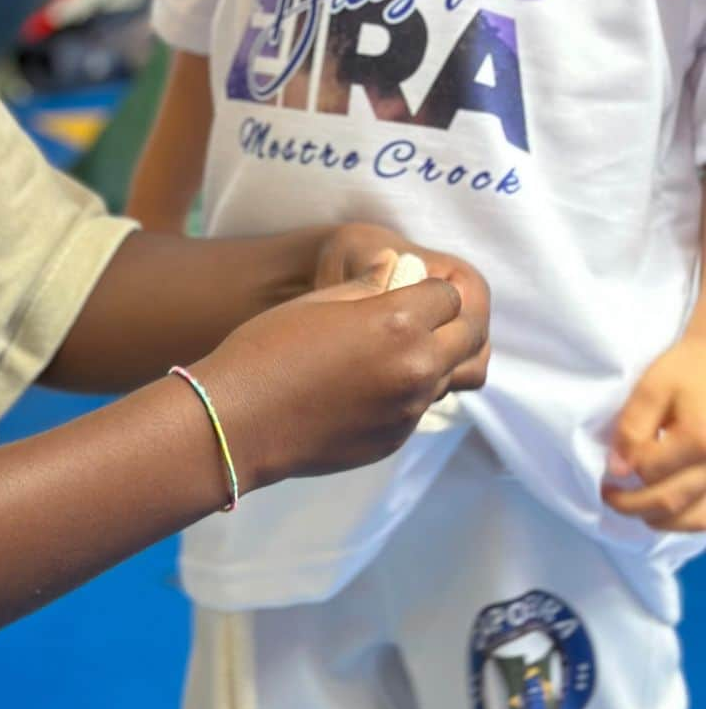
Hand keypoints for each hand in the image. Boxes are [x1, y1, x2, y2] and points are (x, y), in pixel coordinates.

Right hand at [195, 250, 487, 492]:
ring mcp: (409, 409)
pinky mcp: (396, 439)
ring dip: (436, 357)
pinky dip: (408, 391)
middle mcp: (417, 368)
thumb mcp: (320, 301)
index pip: (451, 296)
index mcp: (399, 324)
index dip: (432, 288)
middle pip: (470, 336)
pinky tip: (369, 385)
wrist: (239, 422)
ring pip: (450, 375)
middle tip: (427, 315)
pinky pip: (420, 407)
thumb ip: (371, 287)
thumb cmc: (268, 348)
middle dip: (454, 320)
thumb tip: (398, 270)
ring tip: (398, 350)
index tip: (411, 289)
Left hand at [602, 336, 705, 531]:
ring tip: (638, 508)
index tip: (609, 468)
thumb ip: (632, 428)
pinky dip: (688, 519)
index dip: (624, 471)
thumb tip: (616, 470)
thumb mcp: (653, 388)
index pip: (649, 471)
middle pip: (670, 502)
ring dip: (660, 520)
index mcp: (700, 441)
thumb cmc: (690, 370)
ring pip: (694, 520)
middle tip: (610, 496)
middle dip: (632, 505)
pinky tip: (670, 511)